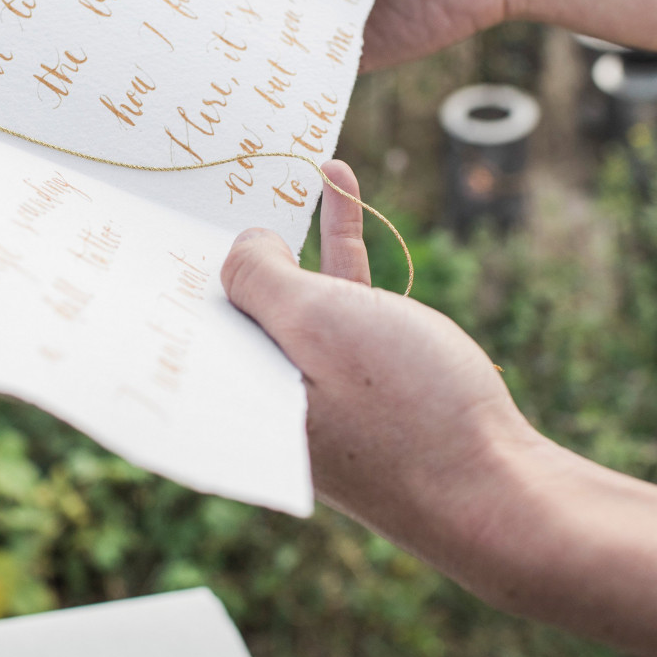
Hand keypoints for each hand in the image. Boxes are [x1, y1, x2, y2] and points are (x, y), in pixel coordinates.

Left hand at [222, 160, 656, 656]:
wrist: (497, 488)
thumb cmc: (406, 407)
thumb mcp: (318, 324)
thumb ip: (261, 280)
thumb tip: (242, 247)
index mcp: (237, 401)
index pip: (187, 327)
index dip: (174, 269)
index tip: (159, 214)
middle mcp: (267, 403)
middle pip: (237, 310)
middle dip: (231, 245)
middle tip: (209, 179)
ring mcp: (320, 394)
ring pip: (292, 298)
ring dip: (292, 232)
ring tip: (284, 169)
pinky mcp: (369, 384)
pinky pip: (340, 304)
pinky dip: (338, 248)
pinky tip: (338, 187)